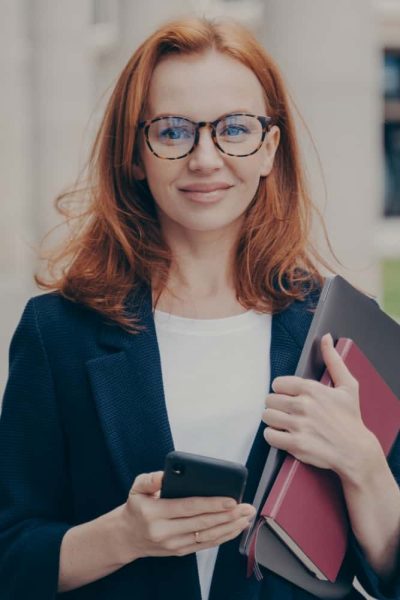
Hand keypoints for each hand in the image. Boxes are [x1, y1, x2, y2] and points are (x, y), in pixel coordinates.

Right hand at [119, 471, 255, 561]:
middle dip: (228, 515)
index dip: (212, 504)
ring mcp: (173, 545)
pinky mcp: (180, 552)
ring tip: (246, 517)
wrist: (126, 536)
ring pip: (207, 537)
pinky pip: (205, 545)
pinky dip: (223, 537)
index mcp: (155, 513)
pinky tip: (235, 528)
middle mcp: (165, 532)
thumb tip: (166, 474)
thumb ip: (151, 478)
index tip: (231, 500)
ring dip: (230, 527)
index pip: (189, 507)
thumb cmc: (136, 507)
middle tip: (247, 507)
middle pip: (202, 523)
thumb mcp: (137, 487)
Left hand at [261, 333, 376, 479]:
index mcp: (312, 389)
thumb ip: (333, 360)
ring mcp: (299, 425)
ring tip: (284, 423)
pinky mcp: (296, 444)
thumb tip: (326, 338)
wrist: (356, 451)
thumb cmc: (351, 418)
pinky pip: (269, 435)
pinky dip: (273, 436)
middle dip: (277, 406)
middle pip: (270, 400)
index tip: (290, 397)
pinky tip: (283, 435)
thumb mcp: (348, 386)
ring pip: (267, 416)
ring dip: (273, 420)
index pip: (277, 383)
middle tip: (287, 412)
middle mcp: (303, 405)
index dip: (282, 391)